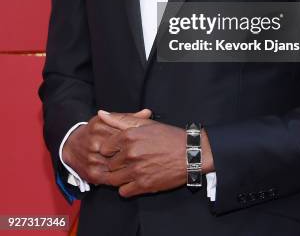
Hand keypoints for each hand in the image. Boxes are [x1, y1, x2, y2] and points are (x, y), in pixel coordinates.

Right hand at [61, 108, 151, 184]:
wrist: (71, 145)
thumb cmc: (95, 132)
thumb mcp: (108, 121)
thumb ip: (128, 117)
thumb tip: (148, 112)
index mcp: (100, 126)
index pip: (124, 133)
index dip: (137, 139)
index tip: (147, 143)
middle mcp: (95, 142)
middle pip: (121, 150)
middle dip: (134, 154)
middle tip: (147, 156)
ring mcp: (92, 159)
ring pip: (117, 165)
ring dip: (129, 167)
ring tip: (141, 166)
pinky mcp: (91, 173)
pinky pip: (110, 178)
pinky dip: (120, 178)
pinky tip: (129, 175)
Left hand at [98, 111, 213, 196]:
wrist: (190, 153)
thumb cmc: (169, 137)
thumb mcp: (146, 123)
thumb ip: (121, 119)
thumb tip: (101, 114)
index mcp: (129, 136)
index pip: (105, 148)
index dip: (111, 150)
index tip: (118, 151)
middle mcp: (130, 153)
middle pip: (109, 164)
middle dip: (115, 164)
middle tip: (126, 162)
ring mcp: (136, 170)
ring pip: (113, 179)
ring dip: (119, 177)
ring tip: (129, 172)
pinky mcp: (144, 185)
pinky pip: (123, 191)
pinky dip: (127, 187)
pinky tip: (135, 180)